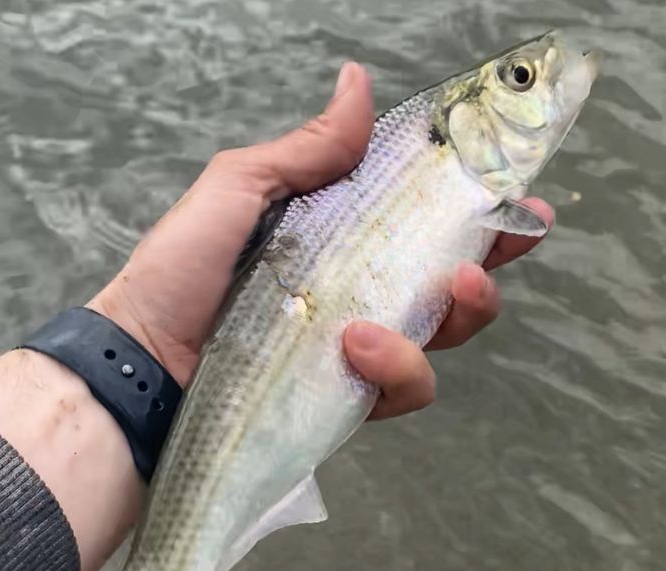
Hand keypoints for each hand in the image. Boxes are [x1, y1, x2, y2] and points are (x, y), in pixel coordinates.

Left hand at [89, 62, 552, 419]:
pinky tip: (354, 347)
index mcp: (348, 237)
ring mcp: (362, 347)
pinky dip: (394, 367)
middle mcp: (364, 290)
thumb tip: (358, 80)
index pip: (429, 222)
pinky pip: (404, 387)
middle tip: (480, 264)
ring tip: (391, 313)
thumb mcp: (243, 188)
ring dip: (445, 320)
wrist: (143, 358)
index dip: (483, 211)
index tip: (522, 201)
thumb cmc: (183, 267)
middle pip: (455, 285)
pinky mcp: (352, 395)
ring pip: (443, 339)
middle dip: (487, 273)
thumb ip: (310, 148)